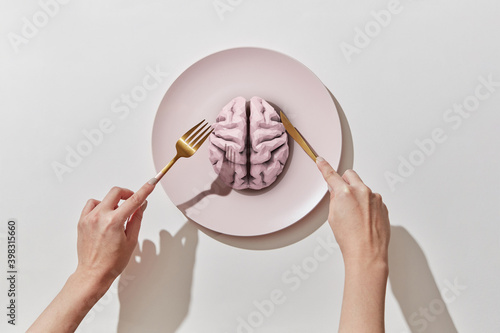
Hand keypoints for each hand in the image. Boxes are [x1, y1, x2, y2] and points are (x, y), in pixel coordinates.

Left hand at [76, 182, 154, 286]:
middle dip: (127, 194)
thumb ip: (136, 219)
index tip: (151, 183)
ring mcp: (89, 218)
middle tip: (132, 201)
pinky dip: (100, 206)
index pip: (134, 200)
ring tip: (117, 215)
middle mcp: (100, 217)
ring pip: (103, 198)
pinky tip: (105, 216)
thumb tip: (141, 205)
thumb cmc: (112, 262)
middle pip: (116, 192)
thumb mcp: (131, 240)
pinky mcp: (82, 221)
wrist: (93, 273)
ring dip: (113, 202)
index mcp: (114, 222)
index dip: (144, 190)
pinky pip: (91, 205)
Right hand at [316, 157, 389, 332]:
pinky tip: (363, 220)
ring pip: (362, 188)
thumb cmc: (349, 239)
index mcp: (346, 193)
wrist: (367, 253)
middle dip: (344, 181)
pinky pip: (372, 199)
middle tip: (340, 194)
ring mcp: (375, 198)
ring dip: (357, 195)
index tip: (321, 160)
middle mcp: (362, 191)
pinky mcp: (383, 205)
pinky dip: (367, 205)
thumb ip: (335, 199)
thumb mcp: (333, 217)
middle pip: (350, 175)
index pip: (331, 174)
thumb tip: (336, 190)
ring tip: (354, 216)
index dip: (324, 166)